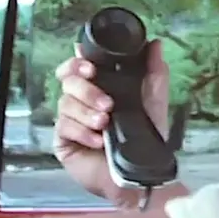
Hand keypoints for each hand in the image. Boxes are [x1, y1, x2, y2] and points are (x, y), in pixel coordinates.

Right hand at [52, 40, 169, 207]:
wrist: (141, 174)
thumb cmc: (145, 137)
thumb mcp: (154, 101)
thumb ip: (154, 72)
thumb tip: (155, 43)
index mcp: (99, 87)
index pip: (78, 66)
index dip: (78, 62)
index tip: (91, 66)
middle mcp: (81, 101)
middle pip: (68, 82)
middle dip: (87, 90)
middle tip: (107, 103)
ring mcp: (71, 121)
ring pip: (65, 103)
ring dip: (87, 112)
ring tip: (105, 123)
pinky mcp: (64, 142)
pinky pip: (64, 127)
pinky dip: (82, 131)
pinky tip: (98, 140)